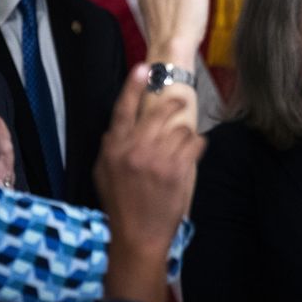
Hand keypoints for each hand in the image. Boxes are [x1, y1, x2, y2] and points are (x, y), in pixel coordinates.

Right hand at [94, 64, 204, 301]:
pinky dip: (197, 145)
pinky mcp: (178, 168)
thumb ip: (111, 147)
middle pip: (158, 111)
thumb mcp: (104, 173)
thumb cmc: (121, 204)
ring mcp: (157, 157)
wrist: (138, 233)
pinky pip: (195, 142)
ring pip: (181, 127)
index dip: (133, 86)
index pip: (122, 109)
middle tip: (180, 101)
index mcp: (113, 147)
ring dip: (185, 133)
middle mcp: (134, 148)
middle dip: (173, 104)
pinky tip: (192, 154)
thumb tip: (119, 126)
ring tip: (181, 146)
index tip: (144, 68)